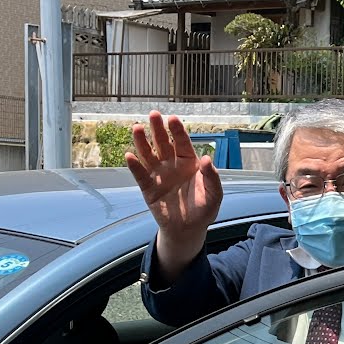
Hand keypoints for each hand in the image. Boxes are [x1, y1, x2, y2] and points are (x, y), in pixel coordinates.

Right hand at [125, 112, 223, 282]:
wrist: (188, 230)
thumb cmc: (203, 209)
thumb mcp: (214, 194)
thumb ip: (212, 177)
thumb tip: (207, 158)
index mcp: (189, 163)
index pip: (182, 143)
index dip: (177, 131)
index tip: (172, 119)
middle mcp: (172, 165)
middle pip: (163, 143)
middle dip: (158, 129)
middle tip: (153, 114)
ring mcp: (159, 175)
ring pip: (149, 155)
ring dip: (142, 142)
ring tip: (136, 128)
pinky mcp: (148, 188)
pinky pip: (140, 175)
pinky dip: (135, 166)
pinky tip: (130, 155)